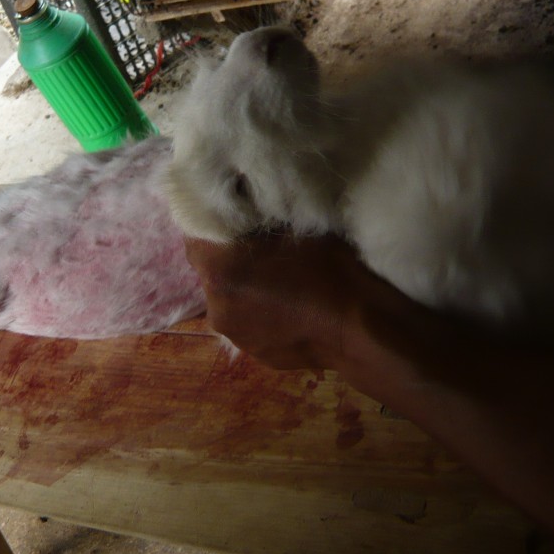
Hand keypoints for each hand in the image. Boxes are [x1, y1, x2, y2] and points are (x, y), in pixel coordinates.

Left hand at [182, 232, 439, 369]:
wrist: (360, 326)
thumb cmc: (329, 267)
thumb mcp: (292, 226)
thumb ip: (255, 217)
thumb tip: (239, 200)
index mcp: (220, 269)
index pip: (194, 235)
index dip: (210, 222)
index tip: (229, 214)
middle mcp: (216, 306)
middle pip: (209, 271)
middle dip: (227, 257)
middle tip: (256, 246)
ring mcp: (234, 335)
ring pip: (227, 300)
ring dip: (241, 287)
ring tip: (274, 279)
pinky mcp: (253, 354)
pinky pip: (247, 323)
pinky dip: (258, 312)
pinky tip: (285, 305)